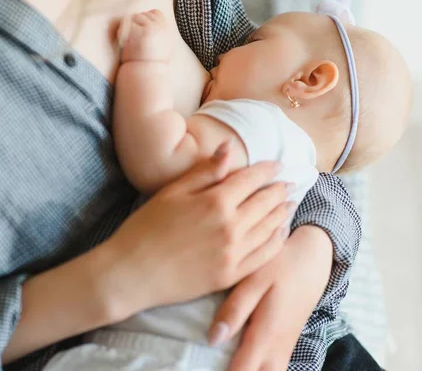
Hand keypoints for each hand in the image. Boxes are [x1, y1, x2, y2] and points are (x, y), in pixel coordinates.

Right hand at [100, 142, 295, 318]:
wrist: (132, 273)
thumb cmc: (146, 228)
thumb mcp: (172, 192)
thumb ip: (204, 171)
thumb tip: (229, 147)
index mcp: (215, 201)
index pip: (252, 179)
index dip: (267, 170)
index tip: (277, 165)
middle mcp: (231, 227)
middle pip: (266, 202)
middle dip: (280, 189)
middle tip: (288, 183)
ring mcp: (233, 253)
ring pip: (270, 228)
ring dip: (283, 212)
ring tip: (289, 202)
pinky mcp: (231, 275)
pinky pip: (265, 256)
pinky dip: (277, 240)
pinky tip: (280, 232)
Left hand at [119, 9, 172, 61]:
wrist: (145, 76)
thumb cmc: (150, 65)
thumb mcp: (163, 48)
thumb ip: (160, 32)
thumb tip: (153, 16)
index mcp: (167, 31)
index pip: (156, 13)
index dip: (146, 19)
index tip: (141, 32)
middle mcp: (161, 28)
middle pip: (144, 14)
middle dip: (136, 24)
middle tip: (133, 39)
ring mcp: (150, 29)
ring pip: (135, 17)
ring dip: (129, 27)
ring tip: (129, 42)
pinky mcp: (139, 32)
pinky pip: (126, 23)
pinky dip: (122, 32)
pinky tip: (124, 43)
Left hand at [209, 226, 332, 370]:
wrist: (313, 256)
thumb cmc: (280, 265)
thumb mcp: (254, 280)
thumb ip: (234, 310)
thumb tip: (213, 340)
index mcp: (267, 334)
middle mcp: (279, 347)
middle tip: (213, 369)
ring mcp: (286, 347)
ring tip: (227, 366)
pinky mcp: (287, 342)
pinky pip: (274, 367)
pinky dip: (260, 369)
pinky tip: (246, 363)